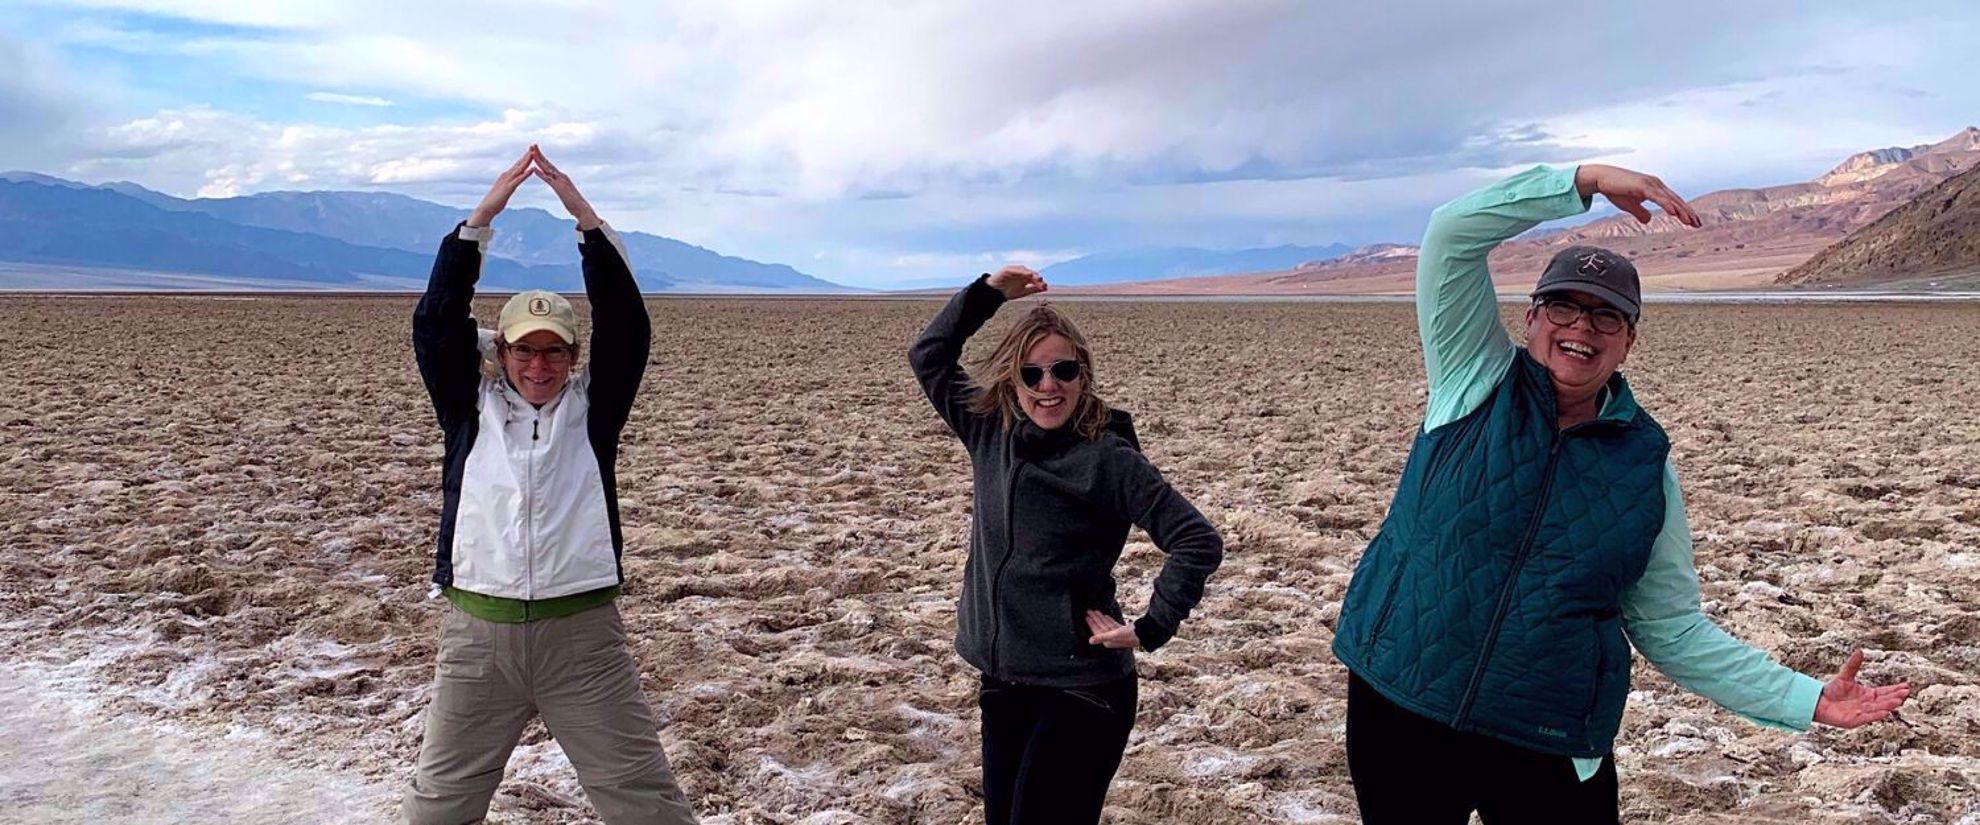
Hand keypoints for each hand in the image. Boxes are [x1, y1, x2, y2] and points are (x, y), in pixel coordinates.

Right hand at [466, 146, 535, 227]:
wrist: (486, 208)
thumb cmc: (495, 202)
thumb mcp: (504, 191)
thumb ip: (509, 186)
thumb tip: (511, 184)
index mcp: (506, 177)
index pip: (517, 166)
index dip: (524, 158)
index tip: (531, 151)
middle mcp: (507, 176)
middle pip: (519, 164)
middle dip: (527, 156)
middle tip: (534, 146)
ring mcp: (507, 181)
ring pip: (519, 169)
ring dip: (527, 161)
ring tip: (534, 153)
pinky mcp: (508, 188)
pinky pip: (519, 180)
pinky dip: (526, 174)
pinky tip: (532, 169)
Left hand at [530, 147, 601, 230]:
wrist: (583, 209)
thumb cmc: (574, 203)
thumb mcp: (565, 192)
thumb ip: (559, 185)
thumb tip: (556, 183)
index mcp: (561, 177)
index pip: (549, 166)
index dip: (541, 158)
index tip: (535, 150)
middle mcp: (561, 176)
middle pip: (547, 164)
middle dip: (539, 154)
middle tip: (532, 145)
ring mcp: (561, 181)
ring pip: (547, 169)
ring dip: (539, 160)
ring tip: (532, 152)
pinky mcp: (560, 188)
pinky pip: (548, 180)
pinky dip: (541, 174)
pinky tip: (534, 169)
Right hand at [986, 265, 1046, 300]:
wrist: (993, 293)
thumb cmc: (1007, 292)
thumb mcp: (1022, 292)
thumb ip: (1033, 289)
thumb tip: (1046, 288)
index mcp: (1025, 278)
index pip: (1034, 279)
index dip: (1040, 283)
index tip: (1045, 287)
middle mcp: (1021, 273)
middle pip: (1030, 274)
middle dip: (1036, 278)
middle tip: (1041, 282)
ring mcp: (1014, 271)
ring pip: (1024, 270)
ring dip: (1030, 273)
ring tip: (1035, 277)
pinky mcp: (1007, 269)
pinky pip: (1015, 269)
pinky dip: (1021, 271)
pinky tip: (1027, 274)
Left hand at [1085, 610, 1139, 649]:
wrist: (1142, 633)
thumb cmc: (1129, 635)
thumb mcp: (1114, 635)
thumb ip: (1101, 637)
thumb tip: (1090, 641)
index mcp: (1108, 641)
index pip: (1097, 631)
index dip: (1092, 623)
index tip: (1087, 616)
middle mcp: (1111, 639)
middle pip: (1101, 627)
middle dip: (1095, 619)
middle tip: (1089, 611)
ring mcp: (1116, 635)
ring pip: (1106, 625)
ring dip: (1101, 618)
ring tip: (1096, 611)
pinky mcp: (1122, 631)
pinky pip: (1112, 625)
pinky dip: (1108, 620)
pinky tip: (1105, 616)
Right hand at [1573, 164, 1702, 227]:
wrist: (1601, 178)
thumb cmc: (1615, 189)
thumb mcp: (1630, 205)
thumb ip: (1641, 213)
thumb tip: (1649, 221)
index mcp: (1655, 189)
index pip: (1674, 201)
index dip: (1684, 212)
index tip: (1693, 222)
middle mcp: (1656, 185)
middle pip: (1676, 200)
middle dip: (1688, 213)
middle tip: (1698, 224)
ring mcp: (1650, 184)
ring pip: (1670, 200)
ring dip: (1681, 211)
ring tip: (1690, 222)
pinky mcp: (1643, 186)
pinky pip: (1658, 197)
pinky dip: (1667, 205)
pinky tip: (1674, 213)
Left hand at [1813, 649, 1910, 727]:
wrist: (1818, 702)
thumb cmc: (1833, 690)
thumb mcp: (1845, 676)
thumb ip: (1853, 665)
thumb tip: (1860, 650)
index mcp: (1868, 695)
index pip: (1885, 692)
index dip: (1895, 689)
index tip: (1906, 686)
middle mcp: (1868, 704)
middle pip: (1884, 700)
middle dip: (1895, 696)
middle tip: (1905, 692)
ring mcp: (1862, 713)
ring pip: (1878, 708)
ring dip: (1889, 705)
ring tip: (1899, 700)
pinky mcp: (1855, 720)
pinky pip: (1867, 718)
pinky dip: (1876, 715)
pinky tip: (1886, 712)